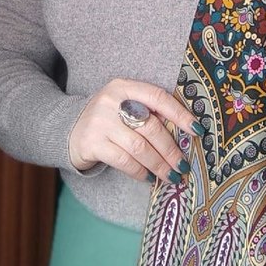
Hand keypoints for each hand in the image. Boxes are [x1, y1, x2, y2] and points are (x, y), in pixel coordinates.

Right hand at [68, 78, 203, 183]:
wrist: (68, 129)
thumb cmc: (108, 120)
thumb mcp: (124, 106)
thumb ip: (148, 113)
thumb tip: (185, 135)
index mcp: (124, 86)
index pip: (158, 97)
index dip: (180, 114)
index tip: (197, 131)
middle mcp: (112, 101)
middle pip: (150, 127)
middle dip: (171, 149)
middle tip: (183, 165)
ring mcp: (100, 122)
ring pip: (139, 147)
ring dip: (159, 165)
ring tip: (171, 176)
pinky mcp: (92, 143)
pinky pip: (124, 161)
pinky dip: (140, 171)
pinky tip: (148, 178)